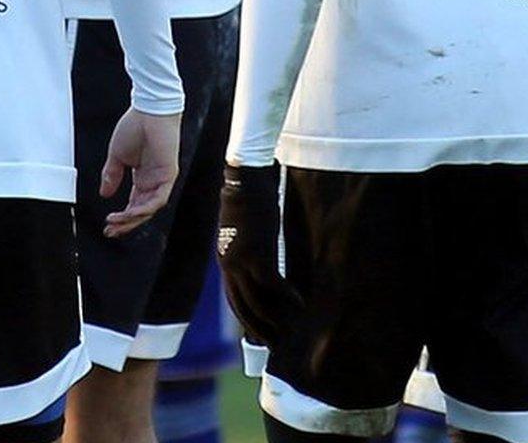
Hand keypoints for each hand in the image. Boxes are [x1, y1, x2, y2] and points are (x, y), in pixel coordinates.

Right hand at [100, 108, 178, 236]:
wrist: (148, 111)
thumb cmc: (134, 128)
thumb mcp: (117, 156)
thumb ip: (111, 176)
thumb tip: (104, 194)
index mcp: (142, 178)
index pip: (134, 204)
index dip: (122, 217)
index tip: (107, 225)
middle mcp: (153, 182)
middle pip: (141, 211)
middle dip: (126, 224)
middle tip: (111, 232)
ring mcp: (162, 179)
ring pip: (150, 208)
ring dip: (133, 218)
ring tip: (115, 222)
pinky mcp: (169, 174)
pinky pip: (159, 198)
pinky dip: (145, 207)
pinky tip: (131, 212)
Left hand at [217, 161, 302, 347]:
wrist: (243, 180)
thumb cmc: (247, 202)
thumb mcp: (243, 231)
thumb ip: (248, 249)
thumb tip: (262, 263)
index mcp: (225, 260)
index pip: (234, 299)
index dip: (247, 320)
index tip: (259, 335)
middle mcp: (230, 264)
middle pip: (244, 307)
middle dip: (260, 329)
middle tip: (276, 347)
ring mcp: (242, 261)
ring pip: (258, 302)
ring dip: (276, 320)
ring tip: (292, 333)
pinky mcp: (258, 254)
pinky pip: (274, 285)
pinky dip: (288, 298)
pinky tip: (302, 306)